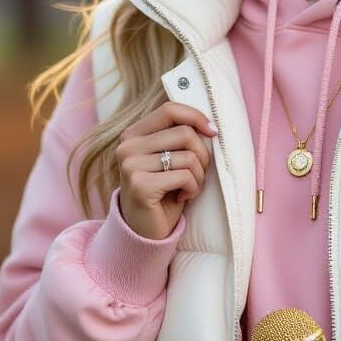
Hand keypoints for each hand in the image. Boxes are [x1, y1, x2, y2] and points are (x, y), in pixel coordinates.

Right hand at [115, 101, 218, 239]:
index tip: (213, 131)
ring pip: (189, 156)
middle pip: (185, 133)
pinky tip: (182, 198)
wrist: (144, 231)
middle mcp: (127, 146)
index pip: (170, 109)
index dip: (196, 117)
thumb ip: (180, 137)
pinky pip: (185, 176)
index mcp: (133, 134)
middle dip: (202, 155)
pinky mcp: (140, 185)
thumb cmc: (164, 192)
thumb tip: (210, 125)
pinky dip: (193, 189)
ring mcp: (131, 165)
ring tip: (188, 188)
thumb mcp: (170, 159)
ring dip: (199, 176)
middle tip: (197, 174)